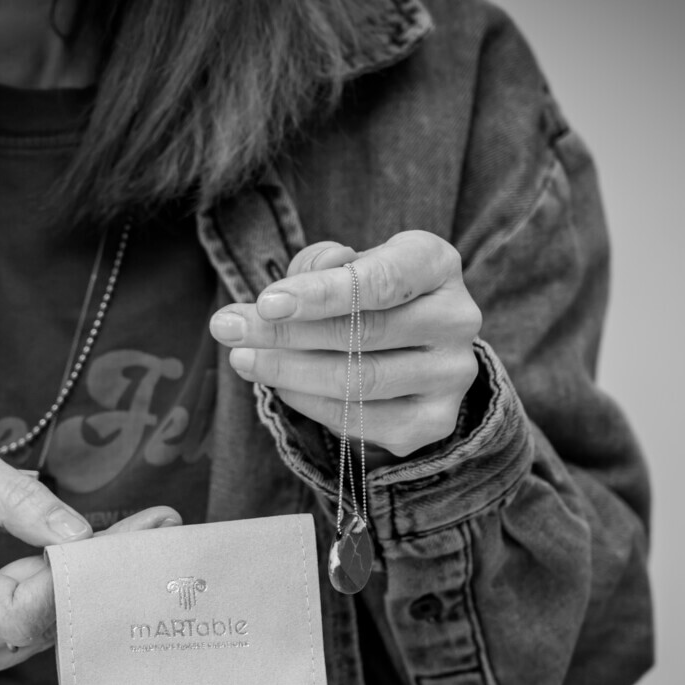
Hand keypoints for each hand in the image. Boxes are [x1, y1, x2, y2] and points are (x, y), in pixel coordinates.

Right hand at [0, 437, 178, 683]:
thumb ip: (13, 496)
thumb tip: (77, 533)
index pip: (22, 611)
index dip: (83, 579)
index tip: (137, 534)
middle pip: (44, 619)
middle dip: (103, 572)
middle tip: (160, 524)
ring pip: (45, 630)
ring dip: (87, 586)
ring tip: (132, 536)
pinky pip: (30, 634)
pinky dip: (61, 598)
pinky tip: (87, 564)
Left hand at [209, 231, 480, 459]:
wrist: (413, 346)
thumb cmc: (365, 293)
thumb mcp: (343, 263)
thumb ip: (316, 267)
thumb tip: (288, 295)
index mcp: (436, 263)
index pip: (382, 279)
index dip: (321, 293)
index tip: (265, 303)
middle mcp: (457, 318)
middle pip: (363, 332)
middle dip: (284, 333)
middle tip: (226, 329)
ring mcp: (451, 375)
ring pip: (358, 380)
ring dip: (287, 371)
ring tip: (242, 358)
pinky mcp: (434, 421)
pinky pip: (361, 420)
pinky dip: (310, 404)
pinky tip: (280, 385)